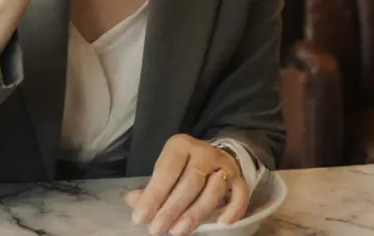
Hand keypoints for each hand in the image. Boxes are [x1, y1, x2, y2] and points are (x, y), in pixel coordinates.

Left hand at [125, 134, 247, 235]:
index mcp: (181, 145)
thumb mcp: (163, 172)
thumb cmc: (181, 168)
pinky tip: (222, 223)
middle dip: (172, 208)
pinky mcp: (239, 178)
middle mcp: (204, 152)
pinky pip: (240, 194)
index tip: (140, 218)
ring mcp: (224, 165)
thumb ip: (150, 189)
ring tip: (177, 231)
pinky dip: (233, 209)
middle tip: (157, 229)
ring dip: (195, 213)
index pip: (166, 170)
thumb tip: (133, 202)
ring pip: (213, 190)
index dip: (153, 195)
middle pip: (190, 182)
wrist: (211, 157)